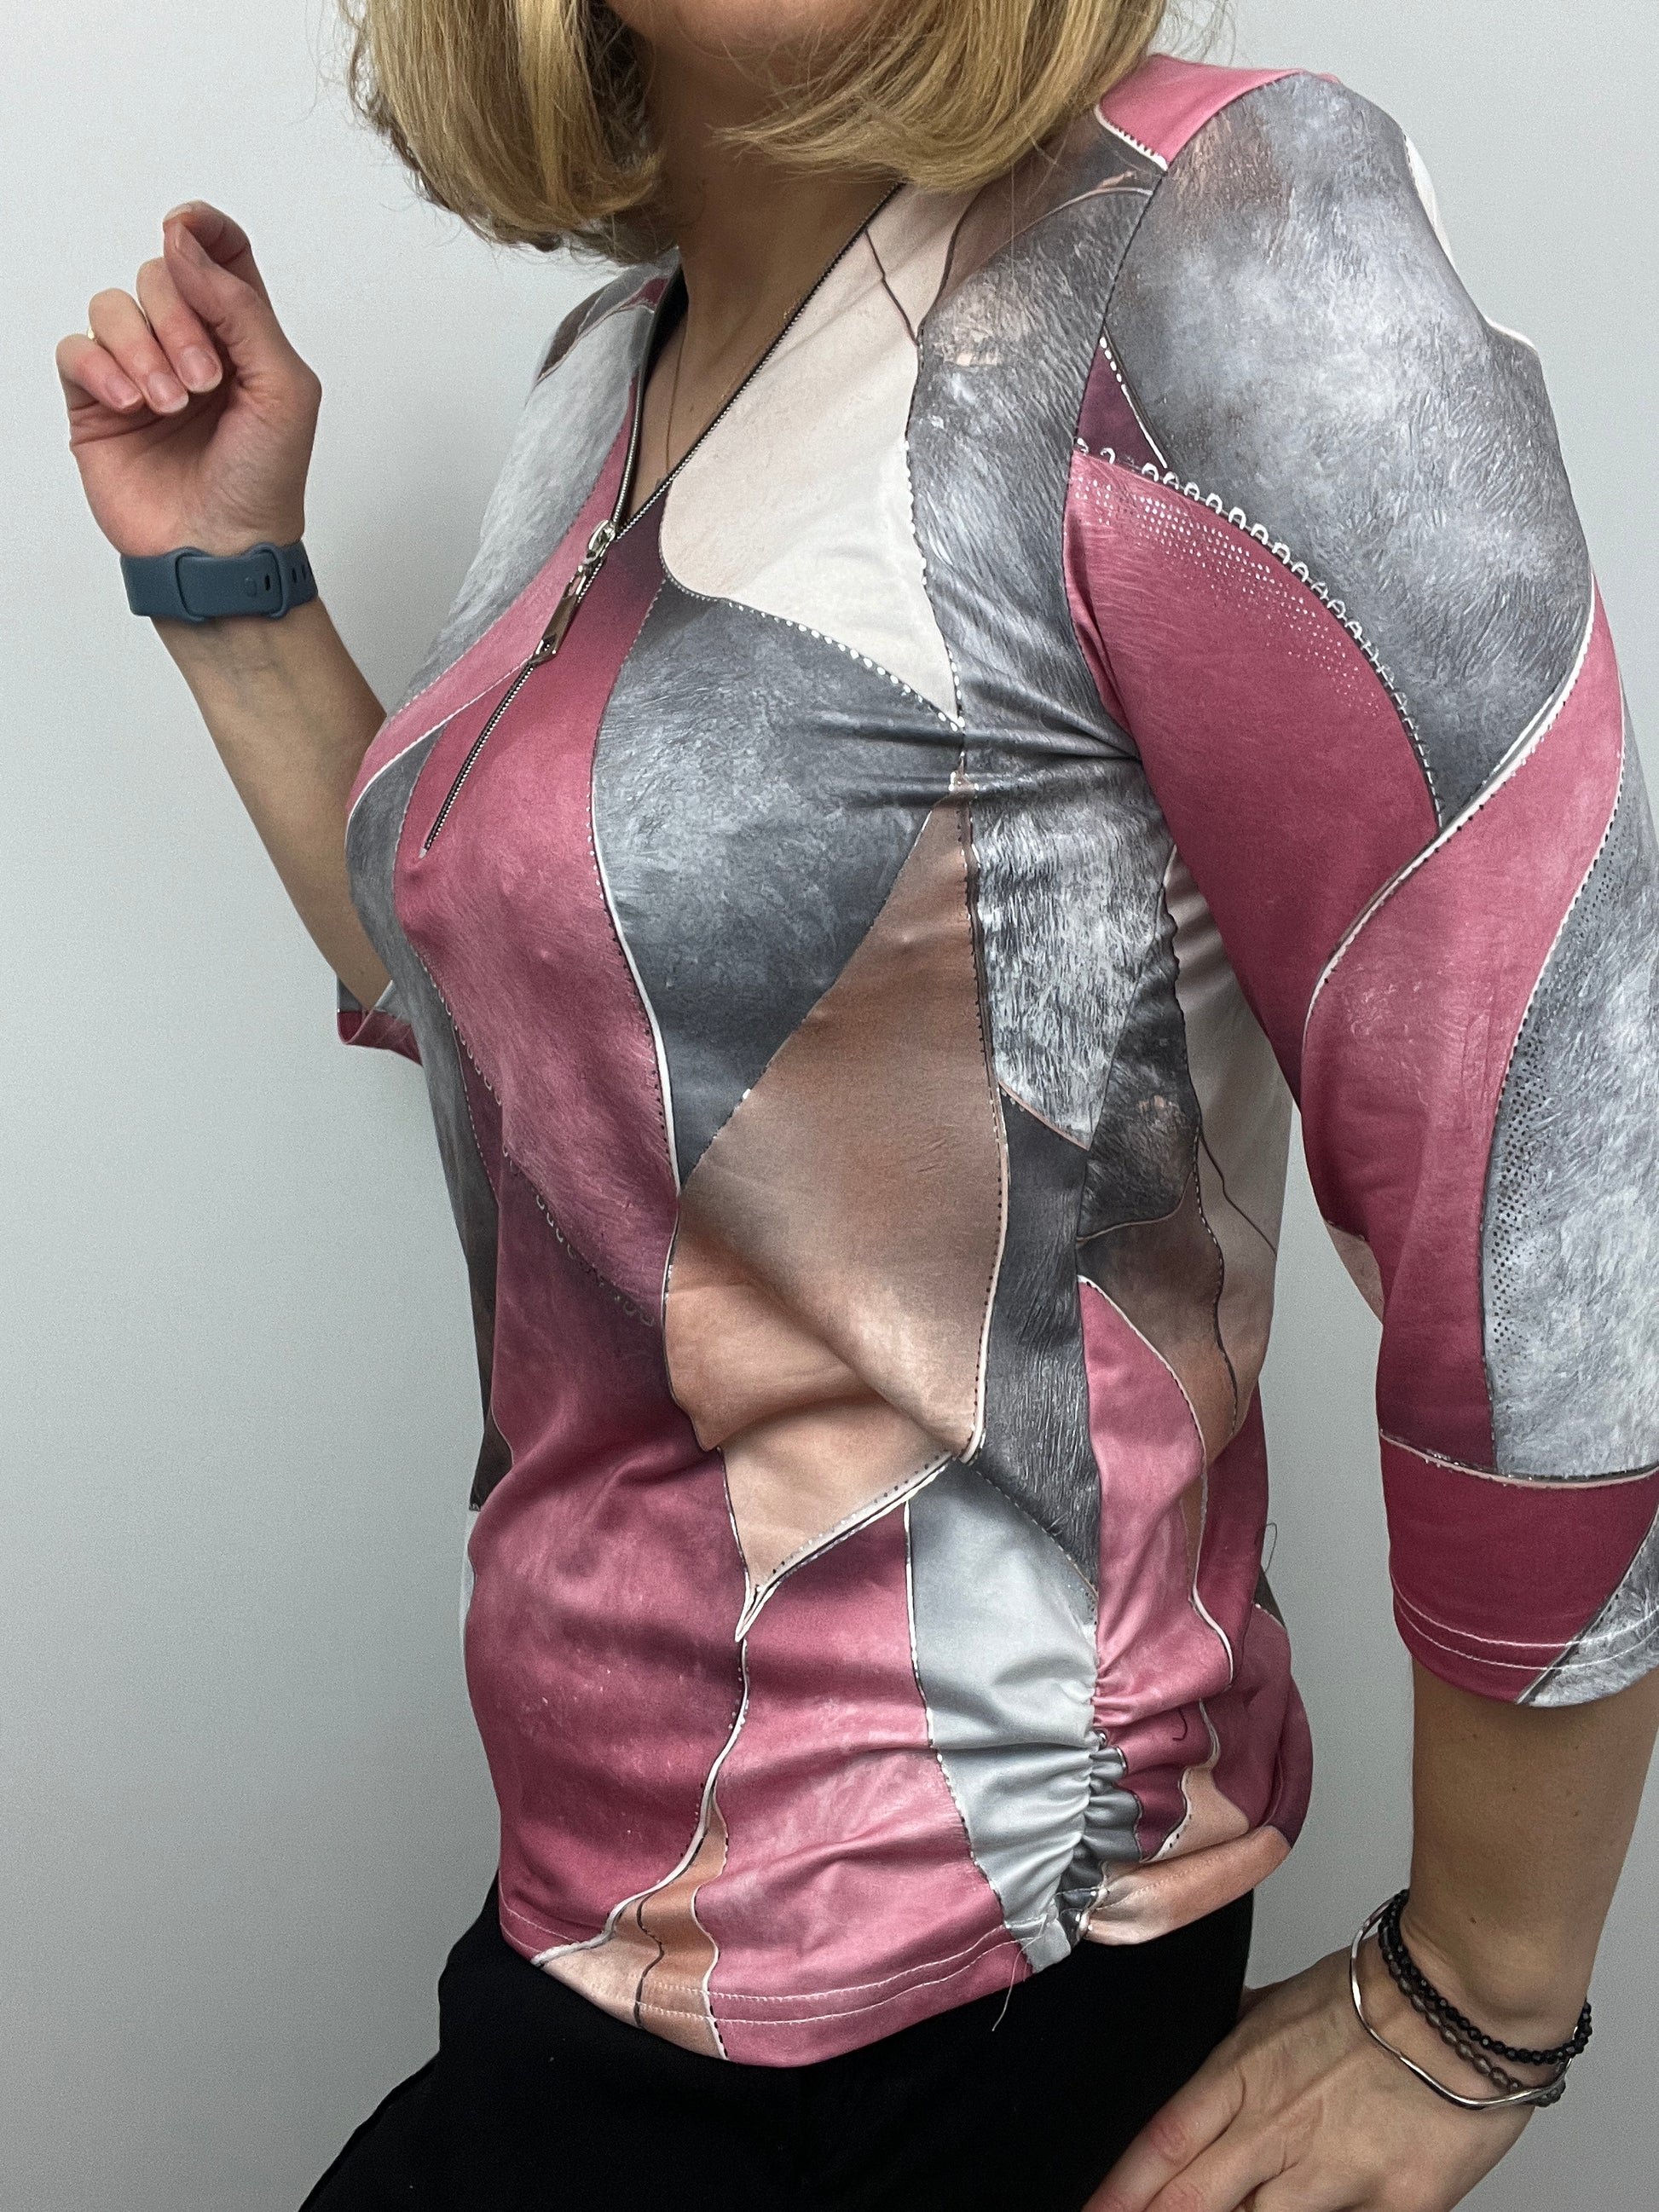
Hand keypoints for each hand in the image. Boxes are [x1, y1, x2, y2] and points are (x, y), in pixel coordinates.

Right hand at [56, 203, 321, 561]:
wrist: (222, 550)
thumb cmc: (264, 483)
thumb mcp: (284, 387)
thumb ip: (241, 306)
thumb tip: (182, 242)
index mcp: (241, 337)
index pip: (217, 254)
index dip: (201, 228)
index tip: (185, 228)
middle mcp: (188, 345)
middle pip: (160, 274)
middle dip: (179, 320)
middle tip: (203, 383)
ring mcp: (139, 371)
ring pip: (114, 306)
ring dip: (142, 350)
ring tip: (169, 405)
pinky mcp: (97, 404)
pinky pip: (76, 348)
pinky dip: (101, 368)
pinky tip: (130, 404)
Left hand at [1087, 1945, 1534, 2211]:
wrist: (1466, 2003)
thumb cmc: (1381, 1994)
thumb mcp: (1286, 1999)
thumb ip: (1240, 2028)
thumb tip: (1208, 2034)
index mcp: (1245, 2073)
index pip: (1162, 2141)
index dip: (1120, 2189)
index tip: (1093, 2211)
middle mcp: (1278, 2130)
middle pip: (1194, 2201)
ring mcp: (1334, 2176)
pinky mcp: (1393, 2209)